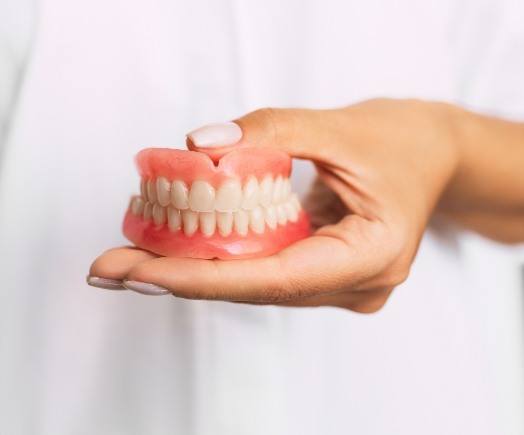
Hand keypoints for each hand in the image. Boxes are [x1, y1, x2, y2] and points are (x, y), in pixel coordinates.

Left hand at [89, 98, 461, 311]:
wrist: (434, 155)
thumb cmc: (402, 141)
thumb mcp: (340, 126)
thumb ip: (271, 131)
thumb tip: (199, 145)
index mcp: (372, 256)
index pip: (274, 280)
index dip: (201, 278)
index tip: (138, 273)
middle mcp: (355, 284)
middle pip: (255, 288)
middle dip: (180, 276)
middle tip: (110, 266)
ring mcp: (341, 284)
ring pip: (256, 284)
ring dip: (195, 268)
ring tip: (131, 255)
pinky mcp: (325, 273)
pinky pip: (266, 270)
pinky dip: (222, 257)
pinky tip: (178, 247)